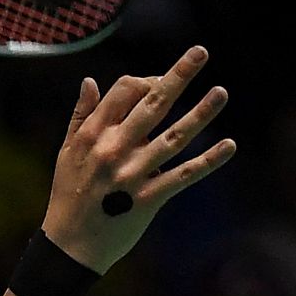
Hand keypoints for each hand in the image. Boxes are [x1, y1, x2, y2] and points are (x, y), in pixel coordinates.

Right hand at [41, 46, 235, 273]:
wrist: (70, 244)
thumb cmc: (68, 193)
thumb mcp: (67, 151)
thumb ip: (80, 116)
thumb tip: (90, 81)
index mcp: (93, 133)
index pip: (125, 90)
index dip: (146, 79)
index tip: (160, 81)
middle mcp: (114, 149)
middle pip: (152, 105)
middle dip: (178, 76)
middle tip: (200, 51)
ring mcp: (133, 174)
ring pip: (174, 136)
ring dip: (201, 113)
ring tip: (222, 92)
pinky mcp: (148, 199)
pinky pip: (183, 176)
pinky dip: (207, 161)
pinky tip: (229, 145)